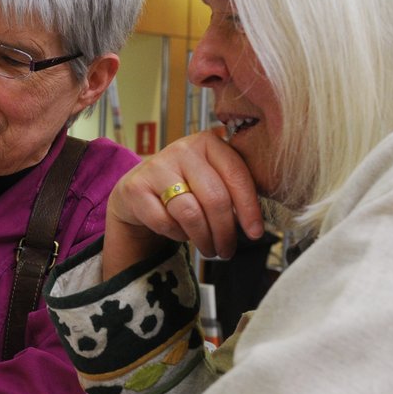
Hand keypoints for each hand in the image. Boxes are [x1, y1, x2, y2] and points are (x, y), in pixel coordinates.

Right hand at [105, 127, 261, 275]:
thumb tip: (256, 224)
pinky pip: (165, 222)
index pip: (236, 175)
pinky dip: (177, 235)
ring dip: (204, 239)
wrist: (139, 190)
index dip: (249, 208)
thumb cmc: (185, 187)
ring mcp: (157, 167)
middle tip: (227, 250)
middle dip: (225, 231)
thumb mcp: (211, 179)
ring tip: (210, 249)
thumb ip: (234, 190)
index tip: (255, 233)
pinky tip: (181, 234)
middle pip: (215, 198)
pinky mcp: (136, 188)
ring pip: (190, 213)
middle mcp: (183, 149)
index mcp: (209, 142)